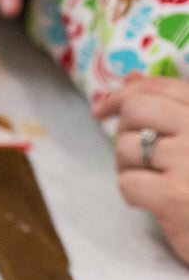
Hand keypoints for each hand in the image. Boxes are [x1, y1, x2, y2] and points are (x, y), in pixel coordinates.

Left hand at [95, 76, 188, 262]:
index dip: (126, 92)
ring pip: (126, 147)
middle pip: (137, 109)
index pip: (163, 87)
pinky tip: (154, 203)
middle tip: (131, 153)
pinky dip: (133, 194)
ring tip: (152, 181)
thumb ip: (175, 108)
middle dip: (123, 129)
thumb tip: (132, 77)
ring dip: (127, 166)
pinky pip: (127, 183)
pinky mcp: (173, 195)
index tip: (104, 108)